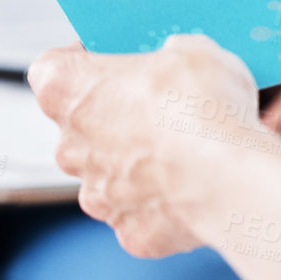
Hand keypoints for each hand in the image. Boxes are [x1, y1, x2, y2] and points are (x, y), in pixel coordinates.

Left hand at [28, 35, 265, 257]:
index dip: (81, 61)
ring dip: (138, 160)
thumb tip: (176, 60)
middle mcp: (70, 145)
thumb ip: (168, 53)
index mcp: (68, 90)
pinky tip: (194, 183)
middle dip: (117, 112)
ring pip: (110, 171)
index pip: (50, 69)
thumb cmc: (202, 112)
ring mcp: (96, 193)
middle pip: (82, 123)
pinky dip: (163, 199)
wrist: (230, 181)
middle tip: (160, 101)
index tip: (110, 57)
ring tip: (185, 147)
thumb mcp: (193, 49)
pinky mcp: (129, 230)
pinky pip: (141, 209)